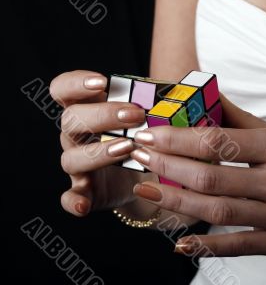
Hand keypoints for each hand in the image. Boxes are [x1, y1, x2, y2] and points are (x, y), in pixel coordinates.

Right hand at [50, 70, 146, 215]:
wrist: (147, 174)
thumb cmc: (145, 137)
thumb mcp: (150, 117)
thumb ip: (154, 103)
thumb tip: (179, 89)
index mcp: (88, 109)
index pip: (64, 90)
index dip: (76, 83)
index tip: (102, 82)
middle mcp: (77, 135)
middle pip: (71, 120)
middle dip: (102, 115)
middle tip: (135, 115)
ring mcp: (79, 163)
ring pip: (71, 157)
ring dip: (98, 152)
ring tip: (128, 147)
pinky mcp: (85, 190)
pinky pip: (70, 197)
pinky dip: (73, 201)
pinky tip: (84, 205)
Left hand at [130, 124, 265, 255]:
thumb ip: (247, 120)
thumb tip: (213, 100)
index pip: (218, 142)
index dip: (177, 138)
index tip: (150, 133)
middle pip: (210, 177)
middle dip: (167, 165)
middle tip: (138, 155)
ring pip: (216, 211)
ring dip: (176, 201)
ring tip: (146, 188)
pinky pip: (237, 246)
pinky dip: (206, 247)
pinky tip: (180, 244)